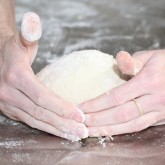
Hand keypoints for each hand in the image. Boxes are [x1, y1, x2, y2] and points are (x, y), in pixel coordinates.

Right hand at [0, 12, 87, 140]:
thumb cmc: (13, 50)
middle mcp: (10, 94)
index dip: (62, 107)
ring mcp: (9, 105)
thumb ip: (28, 33)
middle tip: (82, 131)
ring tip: (75, 135)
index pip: (43, 97)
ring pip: (37, 121)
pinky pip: (32, 122)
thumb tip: (33, 20)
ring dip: (57, 130)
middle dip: (63, 123)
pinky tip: (60, 131)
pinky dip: (47, 128)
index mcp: (15, 77)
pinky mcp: (12, 111)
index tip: (80, 115)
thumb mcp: (20, 40)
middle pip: (41, 113)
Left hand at [80, 50, 164, 136]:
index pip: (116, 96)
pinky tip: (109, 132)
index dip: (97, 104)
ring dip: (107, 130)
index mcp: (149, 81)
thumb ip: (133, 61)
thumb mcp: (151, 57)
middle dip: (98, 120)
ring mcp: (159, 112)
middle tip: (80, 122)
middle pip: (120, 114)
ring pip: (129, 125)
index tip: (81, 108)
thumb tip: (120, 58)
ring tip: (90, 132)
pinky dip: (122, 131)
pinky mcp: (160, 119)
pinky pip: (138, 127)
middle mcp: (155, 99)